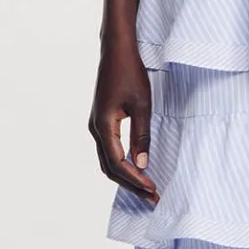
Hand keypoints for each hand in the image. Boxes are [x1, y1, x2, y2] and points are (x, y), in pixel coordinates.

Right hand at [89, 39, 157, 201]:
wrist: (116, 50)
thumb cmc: (130, 73)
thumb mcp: (143, 105)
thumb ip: (142, 136)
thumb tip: (142, 164)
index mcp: (103, 126)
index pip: (118, 163)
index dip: (135, 179)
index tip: (153, 189)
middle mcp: (96, 129)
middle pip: (110, 168)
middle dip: (130, 185)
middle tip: (152, 198)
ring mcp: (97, 125)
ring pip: (108, 161)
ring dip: (126, 177)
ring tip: (146, 188)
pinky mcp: (102, 121)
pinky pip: (109, 150)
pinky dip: (121, 164)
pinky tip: (136, 168)